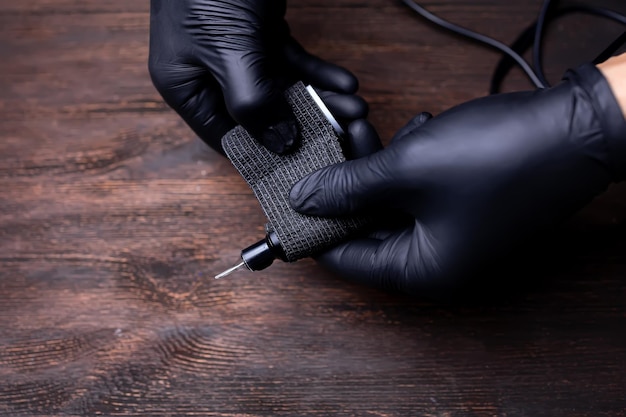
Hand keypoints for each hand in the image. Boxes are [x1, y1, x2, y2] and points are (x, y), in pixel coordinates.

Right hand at [148, 0, 362, 153]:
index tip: (302, 164)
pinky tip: (345, 81)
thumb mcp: (229, 52)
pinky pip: (292, 62)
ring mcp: (235, 55)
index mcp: (185, 86)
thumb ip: (254, 102)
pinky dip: (317, 71)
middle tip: (344, 129)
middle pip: (262, 115)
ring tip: (356, 107)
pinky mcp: (258, 34)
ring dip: (320, 98)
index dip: (263, 154)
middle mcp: (208, 75)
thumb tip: (279, 145)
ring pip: (282, 89)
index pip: (226, 136)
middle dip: (306, 122)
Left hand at [289, 63, 625, 294]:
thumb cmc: (496, 158)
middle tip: (332, 147)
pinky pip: (418, 192)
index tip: (288, 197)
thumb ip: (348, 188)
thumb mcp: (406, 169)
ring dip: (377, 167)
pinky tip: (418, 133)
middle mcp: (437, 261)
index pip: (346, 259)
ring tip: (373, 130)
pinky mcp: (464, 207)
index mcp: (422, 270)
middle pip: (366, 230)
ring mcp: (453, 234)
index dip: (314, 228)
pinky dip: (408, 165)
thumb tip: (303, 200)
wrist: (577, 129)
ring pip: (391, 205)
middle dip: (347, 186)